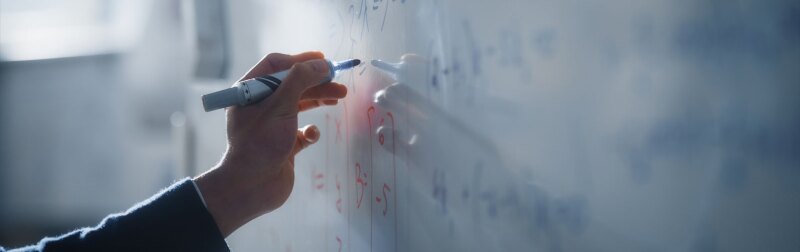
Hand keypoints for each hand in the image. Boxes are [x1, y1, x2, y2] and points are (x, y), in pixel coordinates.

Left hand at [193, 51, 347, 236]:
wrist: (251, 187)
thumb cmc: (260, 143)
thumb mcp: (280, 106)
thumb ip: (301, 80)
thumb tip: (321, 64)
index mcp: (249, 91)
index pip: (276, 65)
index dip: (300, 61)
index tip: (323, 61)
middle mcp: (260, 106)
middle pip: (293, 85)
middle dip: (317, 82)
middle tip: (339, 83)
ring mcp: (272, 126)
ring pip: (300, 105)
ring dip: (319, 100)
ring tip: (339, 99)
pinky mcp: (283, 144)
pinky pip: (301, 132)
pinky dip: (310, 131)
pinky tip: (311, 135)